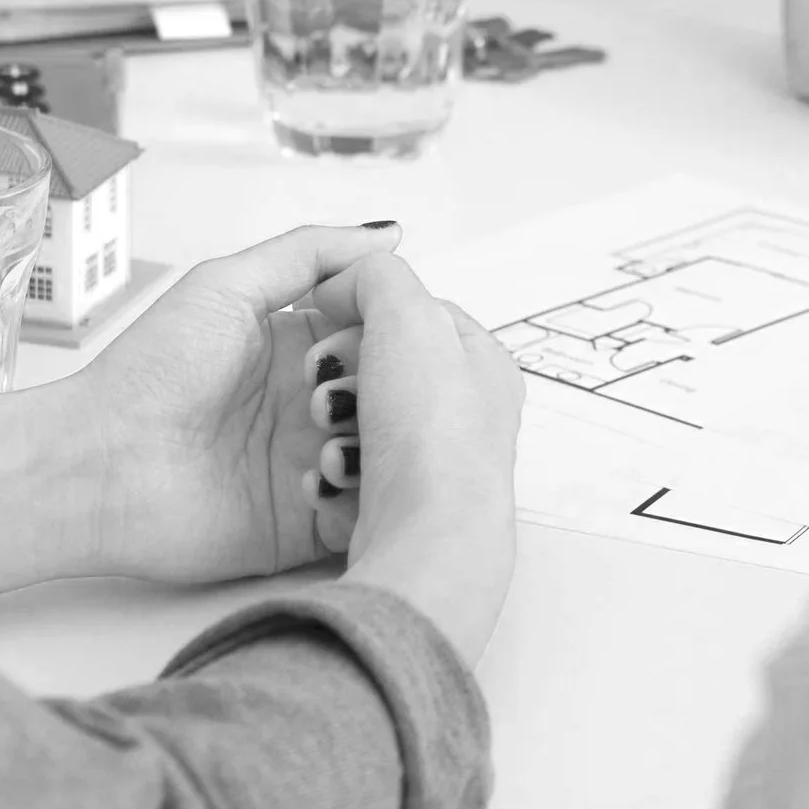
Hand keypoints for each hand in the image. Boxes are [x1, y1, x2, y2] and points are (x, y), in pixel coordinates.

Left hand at [72, 222, 403, 583]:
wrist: (102, 464)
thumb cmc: (153, 372)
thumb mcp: (227, 287)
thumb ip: (310, 255)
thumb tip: (391, 236)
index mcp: (305, 348)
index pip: (387, 335)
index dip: (398, 332)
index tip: (383, 336)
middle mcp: (319, 404)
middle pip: (399, 395)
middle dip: (385, 392)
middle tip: (331, 398)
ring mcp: (319, 465)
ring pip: (395, 455)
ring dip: (374, 445)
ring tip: (324, 444)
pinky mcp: (312, 524)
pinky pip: (370, 514)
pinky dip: (363, 499)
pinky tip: (319, 480)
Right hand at [297, 253, 525, 664]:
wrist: (426, 534)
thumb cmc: (430, 429)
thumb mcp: (405, 313)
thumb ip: (373, 275)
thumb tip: (341, 283)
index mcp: (482, 364)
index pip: (414, 314)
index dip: (363, 308)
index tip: (329, 317)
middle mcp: (466, 418)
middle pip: (379, 369)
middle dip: (338, 373)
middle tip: (325, 387)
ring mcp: (433, 470)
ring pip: (355, 423)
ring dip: (329, 427)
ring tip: (334, 443)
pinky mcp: (399, 513)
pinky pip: (344, 478)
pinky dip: (328, 475)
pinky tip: (332, 481)